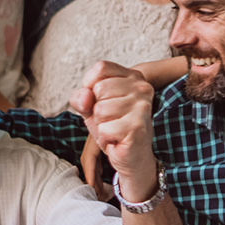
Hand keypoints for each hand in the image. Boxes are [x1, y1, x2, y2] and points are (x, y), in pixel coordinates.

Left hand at [70, 62, 157, 202]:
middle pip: (99, 89)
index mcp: (133, 76)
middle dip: (96, 110)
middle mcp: (142, 87)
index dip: (91, 86)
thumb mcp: (91, 106)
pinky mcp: (138, 126)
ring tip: (115, 129)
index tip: (102, 101)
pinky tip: (118, 139)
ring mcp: (143, 106)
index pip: (100, 68)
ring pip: (100, 110)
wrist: (132, 156)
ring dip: (101, 125)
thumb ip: (82, 97)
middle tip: (112, 119)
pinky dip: (106, 138)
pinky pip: (104, 129)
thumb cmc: (113, 127)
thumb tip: (85, 97)